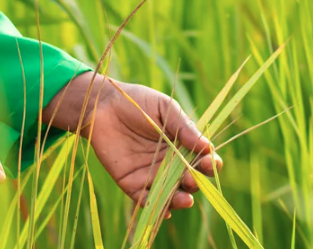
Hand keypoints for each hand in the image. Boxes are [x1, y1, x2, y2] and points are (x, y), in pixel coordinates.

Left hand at [42, 73, 220, 214]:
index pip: (202, 160)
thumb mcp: (164, 109)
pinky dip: (155, 208)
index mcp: (182, 146)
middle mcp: (170, 164)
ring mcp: (152, 175)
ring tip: (185, 200)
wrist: (102, 106)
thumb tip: (207, 147)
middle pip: (189, 181)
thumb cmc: (137, 102)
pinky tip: (165, 211)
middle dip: (195, 183)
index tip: (210, 162)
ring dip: (179, 200)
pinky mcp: (131, 183)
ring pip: (170, 195)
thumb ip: (183, 127)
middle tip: (193, 179)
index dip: (209, 164)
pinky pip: (146, 200)